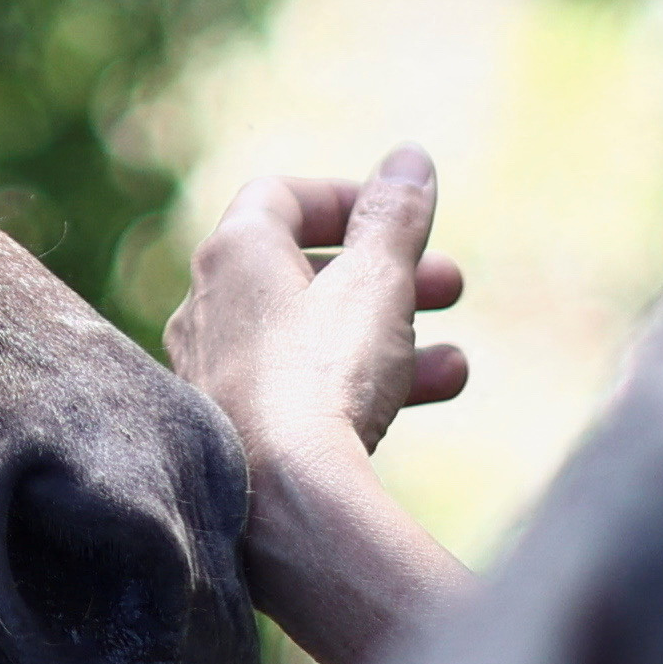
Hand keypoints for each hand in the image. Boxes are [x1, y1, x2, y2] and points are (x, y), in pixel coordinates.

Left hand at [170, 149, 470, 481]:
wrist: (275, 503)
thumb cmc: (321, 376)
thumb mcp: (377, 283)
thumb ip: (395, 218)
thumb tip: (409, 159)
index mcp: (233, 254)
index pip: (281, 197)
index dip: (346, 199)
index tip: (401, 217)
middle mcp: (208, 308)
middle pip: (303, 272)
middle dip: (388, 276)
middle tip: (451, 285)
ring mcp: (213, 376)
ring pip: (310, 340)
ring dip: (389, 339)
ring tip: (454, 365)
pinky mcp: (230, 435)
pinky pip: (299, 396)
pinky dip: (359, 389)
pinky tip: (420, 406)